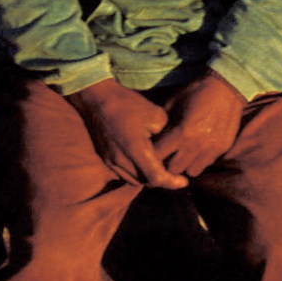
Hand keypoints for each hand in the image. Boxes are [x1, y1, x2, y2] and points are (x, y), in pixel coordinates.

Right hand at [65, 79, 184, 189]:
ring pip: (134, 180)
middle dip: (162, 179)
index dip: (172, 182)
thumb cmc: (127, 104)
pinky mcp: (105, 158)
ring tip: (159, 168)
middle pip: (146, 181)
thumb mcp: (157, 115)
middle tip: (175, 173)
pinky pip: (123, 174)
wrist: (97, 98)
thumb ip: (168, 136)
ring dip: (147, 177)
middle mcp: (120, 159)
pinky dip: (136, 172)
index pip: (156, 177)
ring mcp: (110, 160)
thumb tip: (173, 148)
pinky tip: (144, 162)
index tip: (184, 181)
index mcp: (134, 149)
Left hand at [151, 71, 245, 178]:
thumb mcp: (173, 103)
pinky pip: (206, 164)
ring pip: (191, 171)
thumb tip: (150, 138)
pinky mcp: (223, 149)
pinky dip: (198, 160)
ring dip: (184, 164)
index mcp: (182, 132)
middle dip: (166, 163)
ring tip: (180, 153)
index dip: (152, 154)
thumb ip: (161, 123)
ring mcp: (212, 149)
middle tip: (164, 155)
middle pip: (173, 169)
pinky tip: (195, 149)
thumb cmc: (195, 91)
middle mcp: (197, 145)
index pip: (158, 156)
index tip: (150, 150)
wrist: (228, 87)